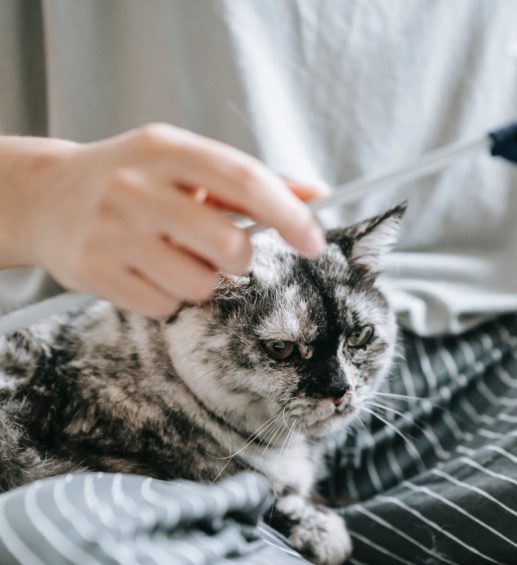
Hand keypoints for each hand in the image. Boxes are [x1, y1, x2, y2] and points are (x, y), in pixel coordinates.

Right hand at [0, 125, 326, 316]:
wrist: (43, 196)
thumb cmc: (131, 180)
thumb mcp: (183, 163)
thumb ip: (249, 182)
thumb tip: (316, 194)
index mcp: (167, 149)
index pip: (245, 180)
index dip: (289, 215)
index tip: (313, 242)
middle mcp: (136, 186)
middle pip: (229, 245)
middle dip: (238, 259)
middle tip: (219, 250)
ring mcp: (112, 231)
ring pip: (200, 285)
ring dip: (200, 280)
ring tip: (171, 257)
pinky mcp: (94, 271)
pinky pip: (164, 306)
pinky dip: (167, 297)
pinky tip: (144, 272)